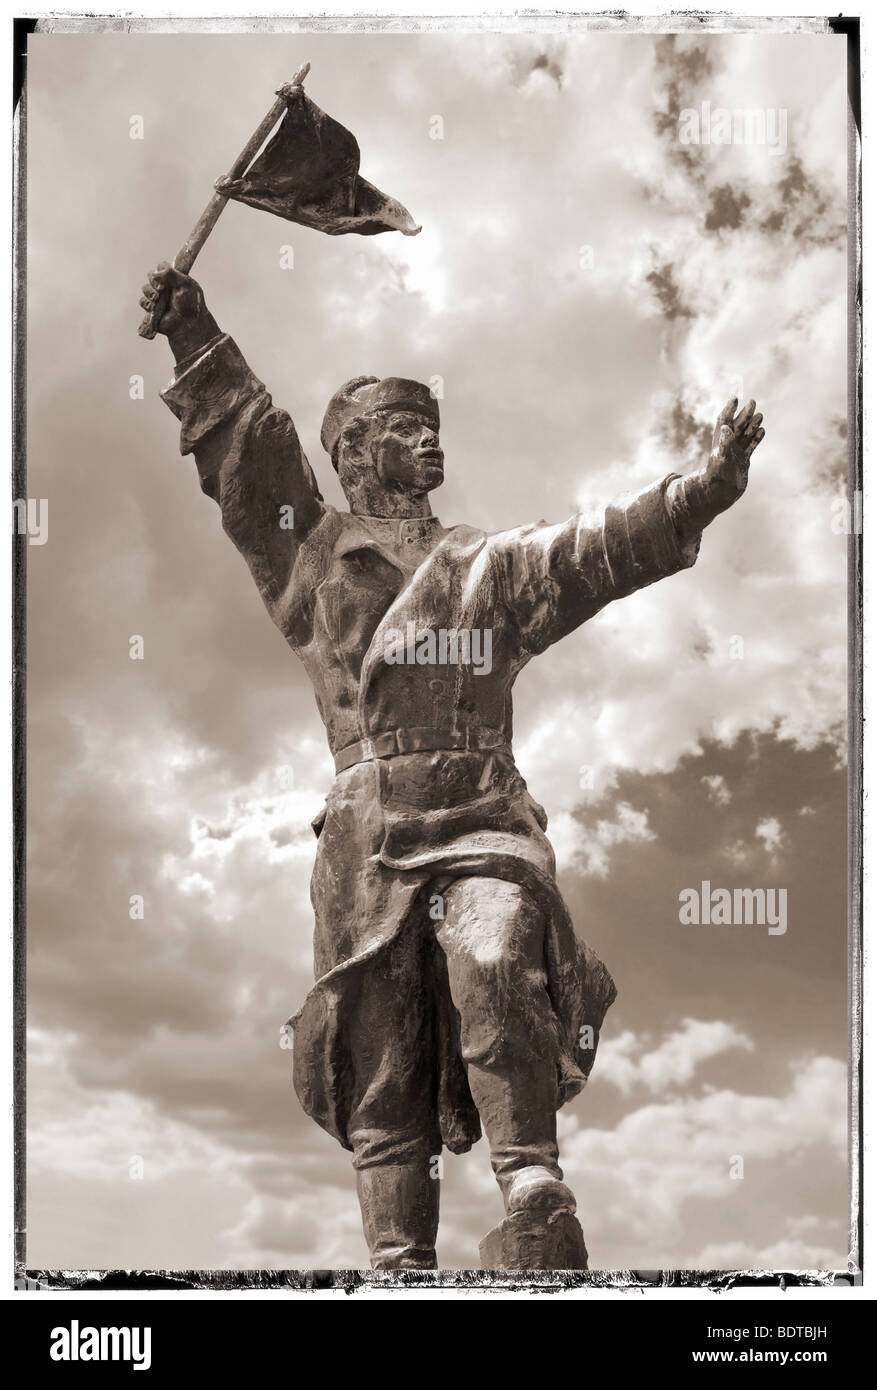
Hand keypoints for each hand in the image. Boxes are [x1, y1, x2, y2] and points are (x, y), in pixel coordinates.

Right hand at [139, 263, 219, 361]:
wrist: (190, 324)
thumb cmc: (192, 305)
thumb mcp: (186, 284)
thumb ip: (172, 274)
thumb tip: (155, 272)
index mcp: (174, 278)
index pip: (161, 266)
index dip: (160, 269)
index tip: (165, 276)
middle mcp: (165, 287)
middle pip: (150, 275)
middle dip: (153, 281)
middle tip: (161, 289)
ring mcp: (158, 298)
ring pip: (145, 288)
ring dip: (149, 292)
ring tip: (157, 299)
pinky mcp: (152, 309)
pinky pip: (143, 301)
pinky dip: (147, 303)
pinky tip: (153, 307)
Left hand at [667, 396, 765, 539]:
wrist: (719, 494)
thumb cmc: (716, 477)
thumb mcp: (720, 458)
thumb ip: (724, 443)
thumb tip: (725, 427)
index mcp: (719, 442)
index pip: (723, 420)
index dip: (729, 409)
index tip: (735, 397)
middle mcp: (727, 446)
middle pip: (737, 425)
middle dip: (744, 414)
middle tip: (753, 402)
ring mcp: (735, 453)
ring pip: (745, 435)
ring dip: (752, 425)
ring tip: (760, 415)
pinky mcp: (742, 461)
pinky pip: (750, 447)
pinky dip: (756, 439)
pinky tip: (762, 431)